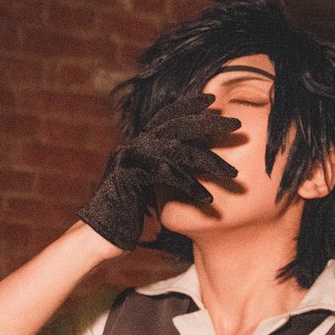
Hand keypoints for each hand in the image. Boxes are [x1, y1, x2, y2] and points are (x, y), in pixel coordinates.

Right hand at [77, 94, 240, 249]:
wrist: (97, 235)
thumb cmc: (127, 215)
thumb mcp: (149, 187)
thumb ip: (164, 172)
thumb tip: (188, 167)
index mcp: (138, 145)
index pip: (166, 117)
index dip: (187, 105)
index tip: (212, 99)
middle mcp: (134, 146)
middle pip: (177, 125)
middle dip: (209, 122)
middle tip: (237, 123)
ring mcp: (131, 159)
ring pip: (179, 151)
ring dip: (210, 162)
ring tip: (233, 174)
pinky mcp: (131, 178)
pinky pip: (168, 176)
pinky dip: (191, 187)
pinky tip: (208, 199)